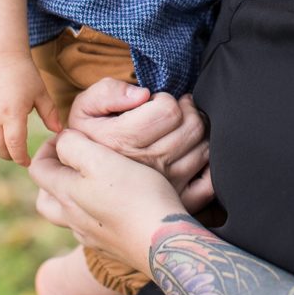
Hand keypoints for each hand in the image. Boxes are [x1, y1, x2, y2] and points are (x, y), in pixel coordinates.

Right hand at [0, 56, 60, 165]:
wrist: (1, 55)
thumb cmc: (25, 73)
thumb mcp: (41, 93)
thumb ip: (50, 114)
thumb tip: (59, 131)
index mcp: (12, 115)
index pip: (15, 146)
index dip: (21, 157)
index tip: (27, 162)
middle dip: (9, 155)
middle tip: (18, 157)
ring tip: (9, 145)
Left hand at [29, 130, 183, 275]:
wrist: (164, 242)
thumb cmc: (135, 195)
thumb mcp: (101, 160)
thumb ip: (74, 146)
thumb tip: (62, 140)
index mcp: (66, 195)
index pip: (38, 169)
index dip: (47, 147)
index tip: (68, 134)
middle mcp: (73, 219)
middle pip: (46, 199)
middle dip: (52, 176)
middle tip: (69, 160)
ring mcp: (92, 235)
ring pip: (68, 215)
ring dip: (72, 196)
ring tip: (91, 180)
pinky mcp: (111, 245)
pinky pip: (91, 228)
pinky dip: (93, 212)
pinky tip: (113, 203)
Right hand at [67, 79, 212, 211]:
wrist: (84, 180)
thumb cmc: (88, 138)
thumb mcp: (84, 108)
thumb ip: (107, 93)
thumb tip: (142, 94)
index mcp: (122, 141)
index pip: (168, 111)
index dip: (165, 99)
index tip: (155, 102)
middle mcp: (147, 165)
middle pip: (191, 127)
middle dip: (187, 110)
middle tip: (174, 111)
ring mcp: (166, 186)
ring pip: (203, 149)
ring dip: (198, 132)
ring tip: (181, 129)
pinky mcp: (178, 201)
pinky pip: (208, 182)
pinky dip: (209, 166)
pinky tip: (193, 153)